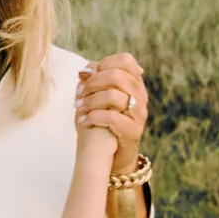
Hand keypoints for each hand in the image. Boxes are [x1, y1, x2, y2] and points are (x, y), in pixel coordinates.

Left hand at [76, 54, 150, 174]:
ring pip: (113, 96)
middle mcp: (141, 96)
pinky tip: (83, 121)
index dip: (105, 63)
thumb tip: (85, 70)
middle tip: (79, 93)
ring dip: (90, 100)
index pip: (126, 61)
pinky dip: (92, 117)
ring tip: (77, 107)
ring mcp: (139, 114)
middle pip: (117, 76)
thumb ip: (94, 82)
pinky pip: (111, 118)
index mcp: (135, 84)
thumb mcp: (99, 99)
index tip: (88, 75)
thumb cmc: (104, 124)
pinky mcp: (133, 131)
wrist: (115, 156)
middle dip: (93, 82)